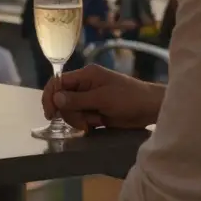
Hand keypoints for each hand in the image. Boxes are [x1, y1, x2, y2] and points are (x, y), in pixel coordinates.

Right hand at [42, 64, 162, 130]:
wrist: (149, 109)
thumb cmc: (129, 98)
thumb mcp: (103, 98)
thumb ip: (78, 100)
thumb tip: (55, 99)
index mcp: (86, 75)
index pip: (58, 82)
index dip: (50, 96)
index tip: (50, 114)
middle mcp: (84, 85)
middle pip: (63, 100)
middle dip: (70, 114)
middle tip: (84, 123)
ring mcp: (90, 98)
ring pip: (71, 111)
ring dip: (79, 120)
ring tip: (96, 123)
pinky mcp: (95, 111)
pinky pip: (80, 118)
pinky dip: (85, 124)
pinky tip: (96, 125)